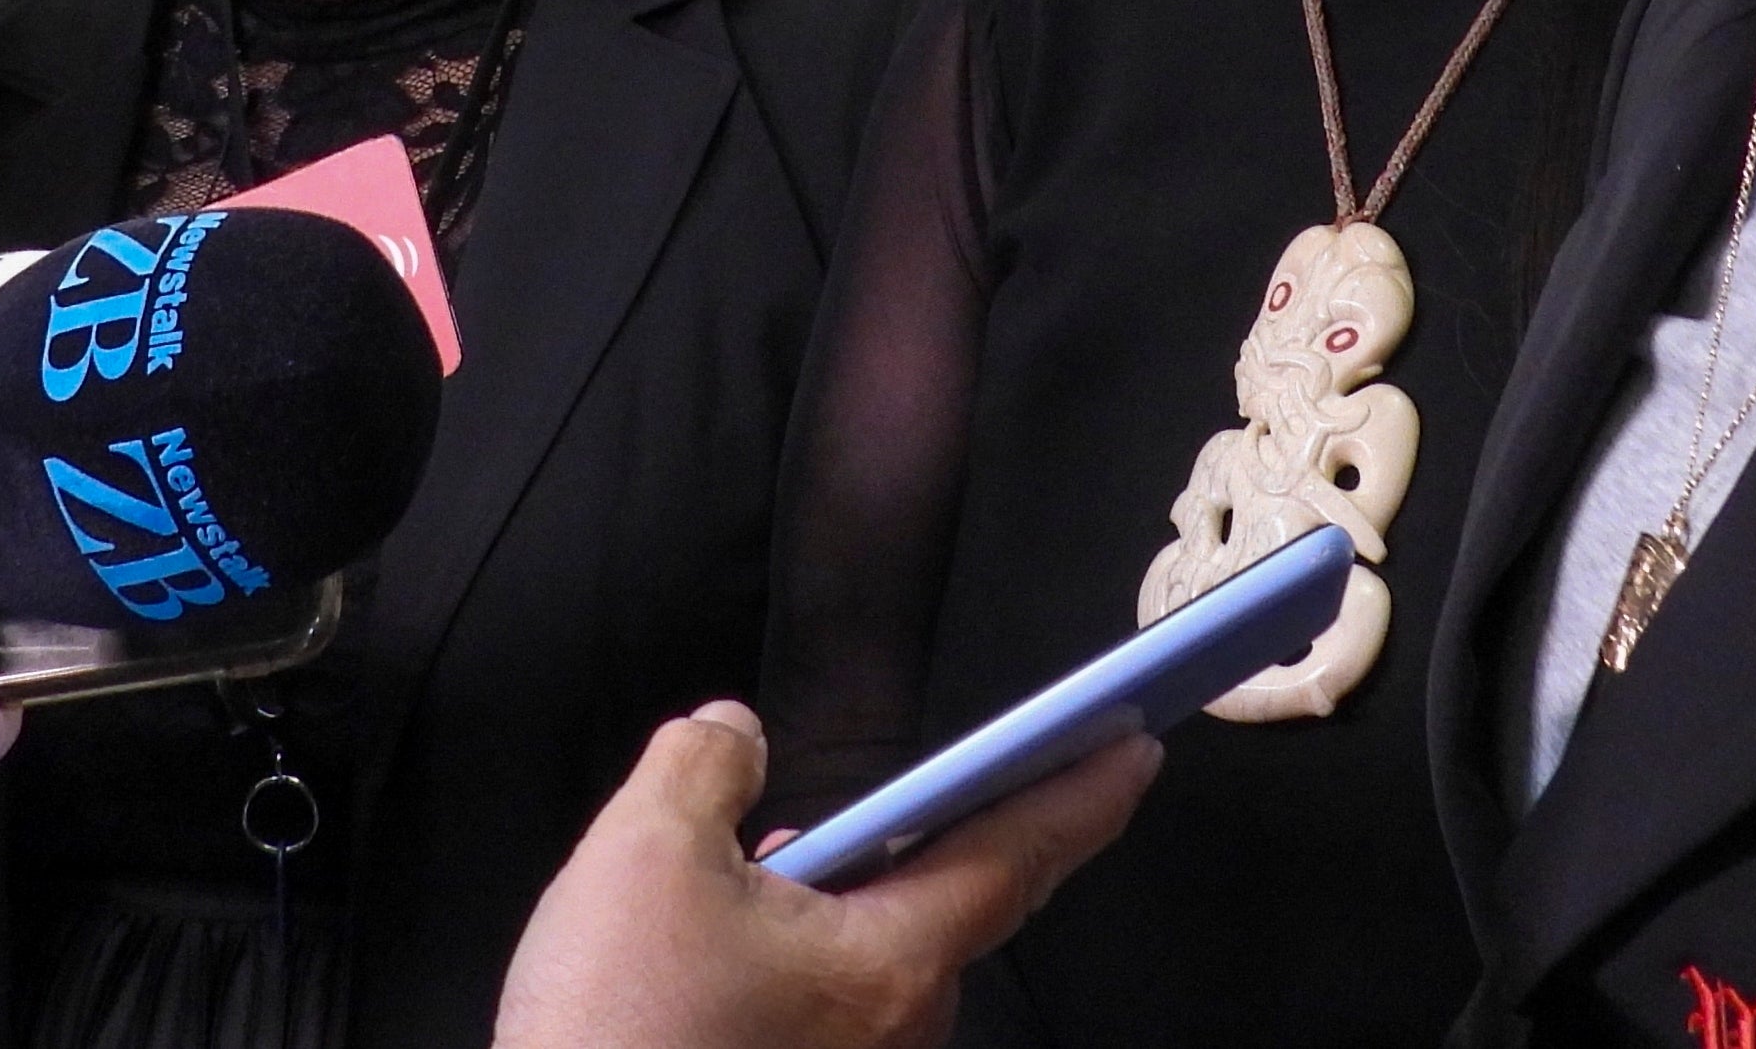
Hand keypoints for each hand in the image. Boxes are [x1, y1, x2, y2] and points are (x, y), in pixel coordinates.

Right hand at [491, 702, 1155, 1048]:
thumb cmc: (620, 1032)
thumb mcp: (647, 853)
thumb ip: (703, 767)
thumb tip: (731, 735)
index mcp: (888, 962)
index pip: (1016, 856)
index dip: (1077, 795)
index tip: (1135, 753)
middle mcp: (893, 1029)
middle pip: (955, 907)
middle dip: (958, 833)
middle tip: (984, 772)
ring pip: (885, 958)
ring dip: (861, 894)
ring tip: (790, 848)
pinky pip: (837, 1004)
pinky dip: (815, 948)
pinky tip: (742, 929)